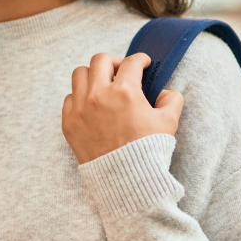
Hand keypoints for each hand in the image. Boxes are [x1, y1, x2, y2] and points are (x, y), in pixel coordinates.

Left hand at [61, 53, 184, 163]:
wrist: (126, 181)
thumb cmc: (148, 152)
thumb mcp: (168, 123)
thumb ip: (172, 100)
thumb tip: (165, 92)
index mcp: (125, 92)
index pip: (132, 63)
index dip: (141, 60)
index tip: (144, 63)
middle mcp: (99, 95)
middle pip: (100, 60)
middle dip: (115, 62)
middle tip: (122, 72)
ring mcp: (81, 108)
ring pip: (80, 74)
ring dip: (93, 76)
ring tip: (103, 86)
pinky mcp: (69, 123)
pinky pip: (69, 98)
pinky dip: (80, 98)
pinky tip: (91, 106)